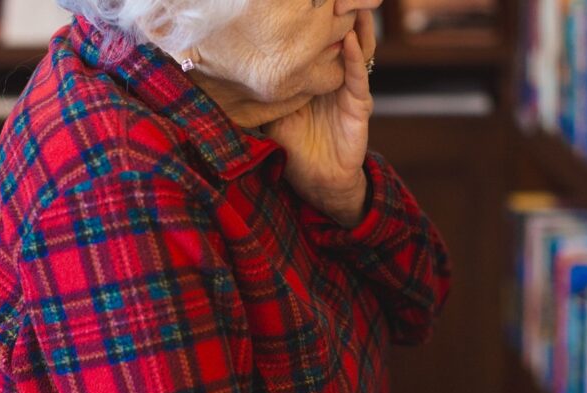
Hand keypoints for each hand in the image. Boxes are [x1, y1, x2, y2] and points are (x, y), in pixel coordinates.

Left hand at [263, 7, 377, 227]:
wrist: (318, 181)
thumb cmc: (294, 147)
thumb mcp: (270, 110)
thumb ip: (262, 88)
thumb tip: (227, 70)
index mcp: (315, 73)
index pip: (317, 37)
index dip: (314, 17)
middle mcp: (335, 75)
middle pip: (340, 33)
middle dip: (339, 10)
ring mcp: (349, 88)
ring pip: (357, 47)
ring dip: (352, 23)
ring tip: (344, 4)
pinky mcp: (359, 105)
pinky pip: (357, 78)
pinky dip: (354, 58)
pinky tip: (348, 38)